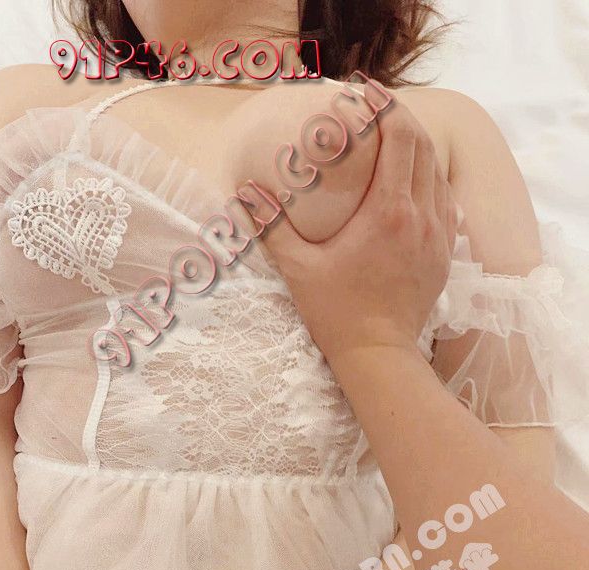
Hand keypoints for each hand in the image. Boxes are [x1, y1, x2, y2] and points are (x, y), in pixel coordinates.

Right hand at [258, 88, 457, 365]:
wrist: (379, 355)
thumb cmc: (337, 314)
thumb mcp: (297, 269)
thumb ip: (270, 227)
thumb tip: (244, 193)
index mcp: (388, 212)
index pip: (401, 137)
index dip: (387, 106)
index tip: (366, 93)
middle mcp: (422, 217)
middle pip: (424, 146)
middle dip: (403, 118)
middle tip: (376, 108)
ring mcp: (438, 236)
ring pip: (438, 172)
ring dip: (419, 147)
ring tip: (393, 138)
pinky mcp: (444, 254)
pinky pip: (446, 202)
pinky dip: (431, 180)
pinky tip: (413, 182)